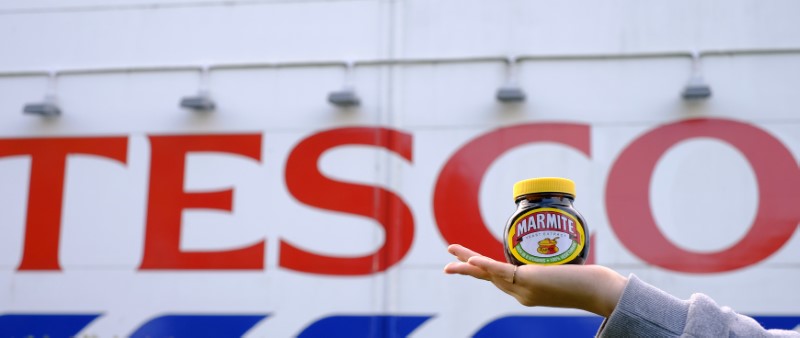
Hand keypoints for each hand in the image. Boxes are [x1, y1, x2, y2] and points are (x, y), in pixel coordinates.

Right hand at [443, 244, 626, 316]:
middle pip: (486, 278)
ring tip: (450, 254)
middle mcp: (521, 294)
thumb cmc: (590, 282)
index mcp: (525, 293)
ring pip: (488, 274)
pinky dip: (484, 266)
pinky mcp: (529, 281)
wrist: (600, 293)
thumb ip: (557, 266)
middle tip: (446, 265)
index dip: (482, 269)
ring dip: (466, 263)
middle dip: (464, 269)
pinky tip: (470, 261)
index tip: (470, 259)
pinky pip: (500, 273)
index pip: (499, 280)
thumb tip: (562, 253)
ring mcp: (523, 290)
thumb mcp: (567, 273)